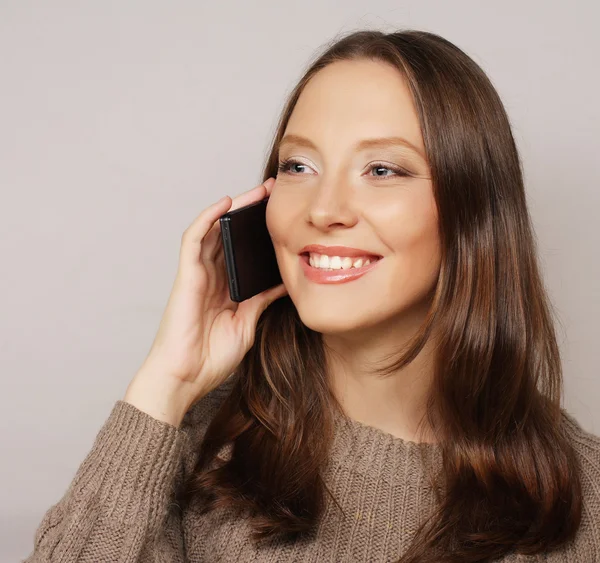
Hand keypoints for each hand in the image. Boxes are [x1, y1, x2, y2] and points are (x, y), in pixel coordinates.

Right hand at [124, 177, 287, 425]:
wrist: (186, 378)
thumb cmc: (212, 357)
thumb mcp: (247, 323)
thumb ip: (262, 300)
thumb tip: (286, 282)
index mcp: (225, 288)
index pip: (243, 250)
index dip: (259, 232)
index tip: (284, 217)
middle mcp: (211, 276)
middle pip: (231, 234)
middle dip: (251, 212)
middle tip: (274, 193)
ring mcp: (197, 273)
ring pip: (215, 230)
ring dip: (235, 208)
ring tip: (259, 192)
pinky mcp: (186, 274)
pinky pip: (194, 238)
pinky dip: (208, 218)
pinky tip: (226, 203)